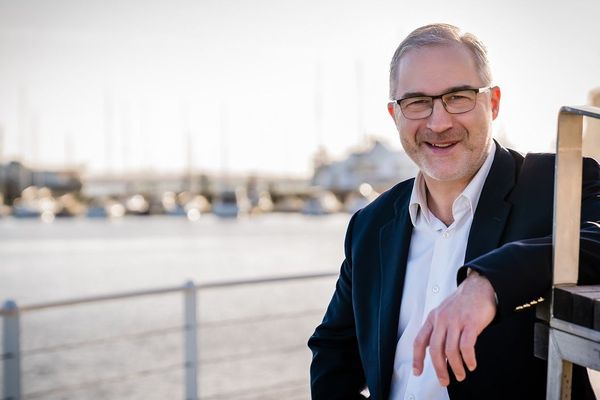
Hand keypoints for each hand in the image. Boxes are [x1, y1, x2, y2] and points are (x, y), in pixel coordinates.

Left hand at [412, 271, 496, 385]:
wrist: (480, 287)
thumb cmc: (463, 302)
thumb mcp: (444, 312)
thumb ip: (437, 329)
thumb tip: (433, 350)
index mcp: (433, 318)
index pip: (419, 341)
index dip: (417, 358)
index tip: (417, 371)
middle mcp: (442, 319)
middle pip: (435, 350)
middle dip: (439, 369)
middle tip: (444, 380)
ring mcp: (456, 321)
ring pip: (451, 351)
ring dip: (456, 367)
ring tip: (461, 374)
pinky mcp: (471, 323)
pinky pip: (467, 346)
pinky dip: (468, 359)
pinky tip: (471, 364)